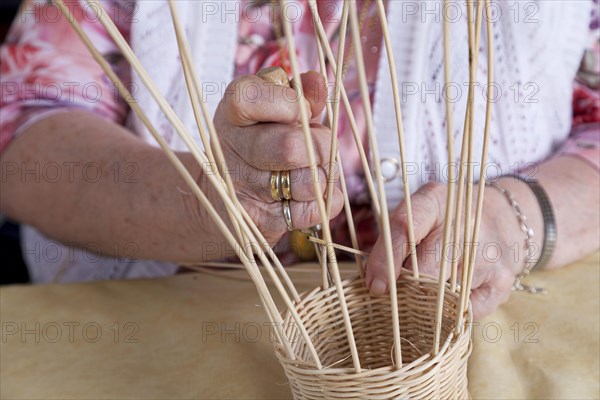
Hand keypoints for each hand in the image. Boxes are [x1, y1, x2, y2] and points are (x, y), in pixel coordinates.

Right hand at [211, 71, 343, 244]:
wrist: (224, 197)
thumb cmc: (262, 141)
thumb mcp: (276, 110)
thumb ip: (300, 93)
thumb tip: (318, 83)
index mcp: (233, 111)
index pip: (256, 98)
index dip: (292, 103)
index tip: (302, 111)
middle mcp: (230, 147)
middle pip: (289, 147)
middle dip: (321, 146)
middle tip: (321, 147)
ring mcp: (240, 186)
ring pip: (306, 182)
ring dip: (324, 176)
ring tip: (316, 170)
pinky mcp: (256, 220)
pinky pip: (308, 212)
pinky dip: (324, 203)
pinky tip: (312, 195)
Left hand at [365, 181, 526, 319]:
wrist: (501, 215)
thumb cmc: (444, 219)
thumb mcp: (417, 213)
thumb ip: (394, 239)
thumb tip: (374, 281)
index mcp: (435, 200)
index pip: (406, 226)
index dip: (386, 259)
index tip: (375, 285)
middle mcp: (465, 223)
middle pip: (426, 268)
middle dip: (405, 287)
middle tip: (397, 294)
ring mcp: (488, 252)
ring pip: (445, 294)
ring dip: (428, 302)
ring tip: (423, 294)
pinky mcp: (503, 280)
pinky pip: (468, 311)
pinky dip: (454, 312)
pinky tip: (451, 299)